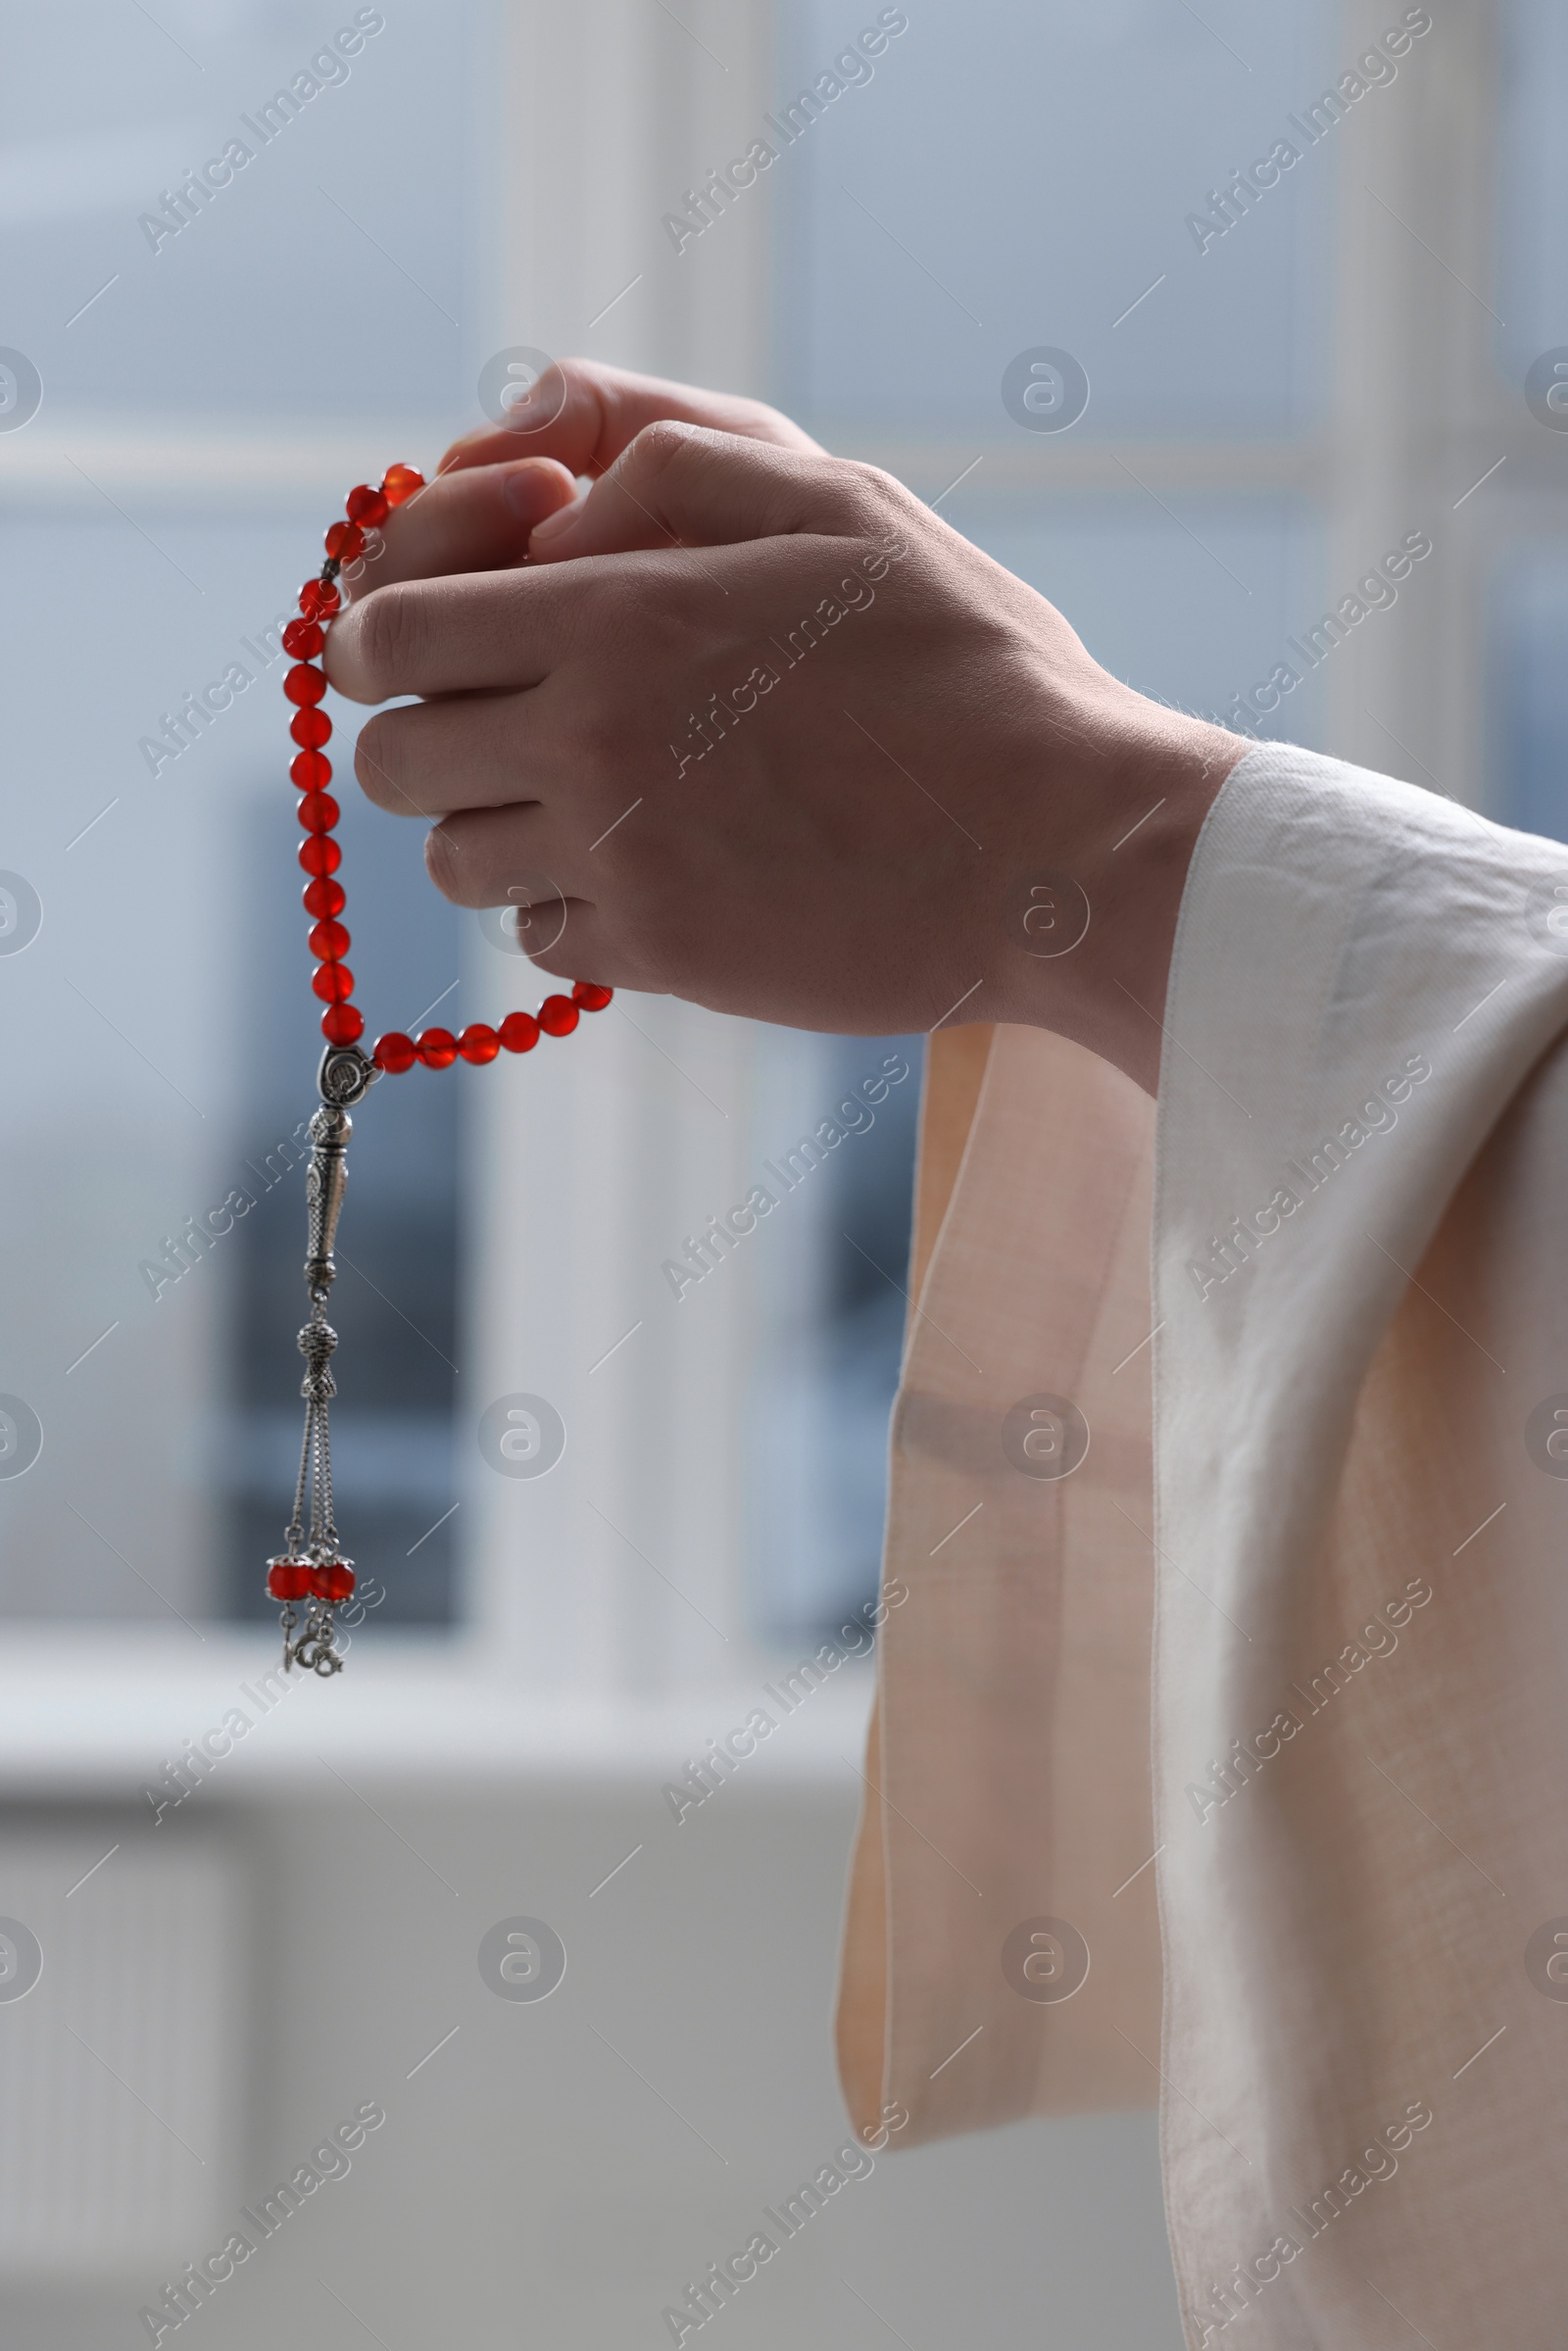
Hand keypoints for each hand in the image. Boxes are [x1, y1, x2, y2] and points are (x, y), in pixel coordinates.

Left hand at [325, 386, 1243, 1093]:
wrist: (1062, 849)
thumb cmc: (966, 662)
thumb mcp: (835, 496)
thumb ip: (665, 456)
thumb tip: (543, 504)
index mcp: (619, 612)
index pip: (389, 630)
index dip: (383, 634)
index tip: (426, 642)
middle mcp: (591, 742)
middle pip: (395, 759)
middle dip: (431, 733)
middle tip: (513, 723)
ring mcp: (623, 862)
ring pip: (452, 861)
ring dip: (496, 827)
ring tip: (595, 800)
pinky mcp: (665, 958)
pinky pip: (539, 940)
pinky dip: (569, 908)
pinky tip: (653, 870)